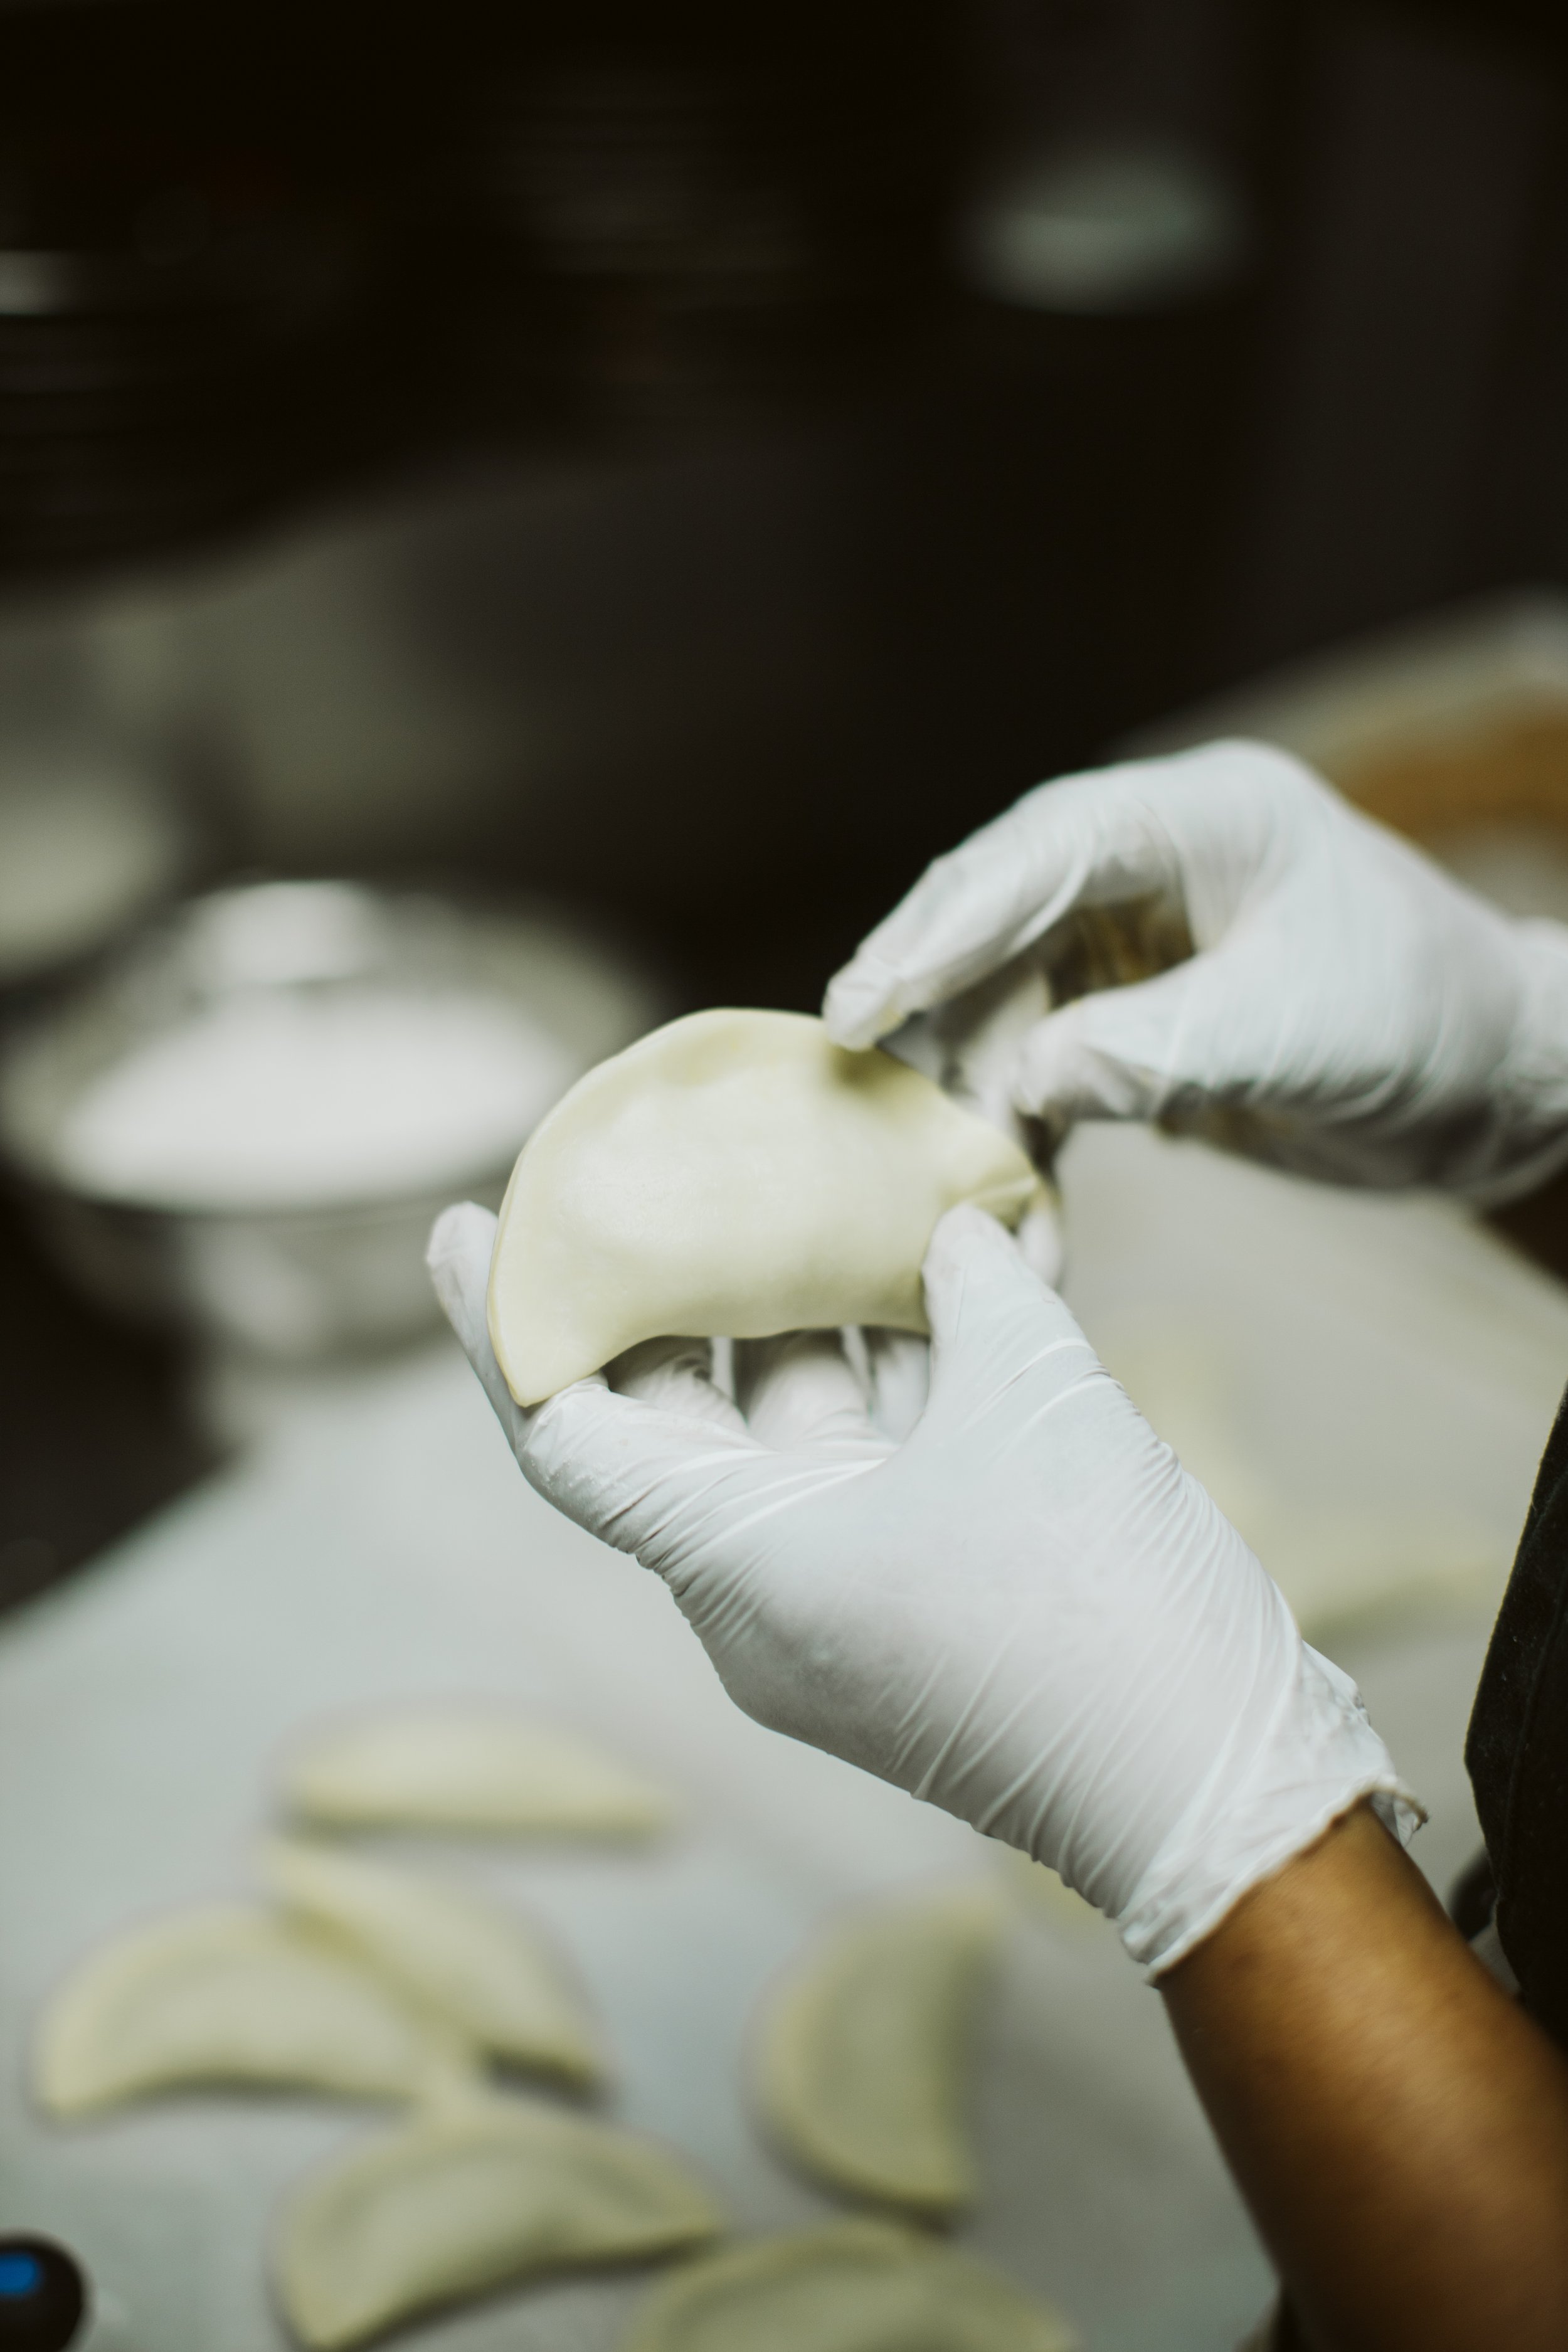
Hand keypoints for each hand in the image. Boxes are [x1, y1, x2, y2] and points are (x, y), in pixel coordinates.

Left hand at [428, 1198, 1411, 1974]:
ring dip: (815, 1314)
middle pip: (676, 1416)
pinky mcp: (917, 1604)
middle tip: (672, 1168)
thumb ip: (977, 1291)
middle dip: (678, 1287)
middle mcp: (764, 1593)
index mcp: (741, 1563)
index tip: (461, 1225)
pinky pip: (876, 1464)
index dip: (503, 1325)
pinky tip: (952, 1267)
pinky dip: (903, 1373)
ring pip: (791, 1430)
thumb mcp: (1038, 1407)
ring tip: (823, 1183)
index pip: (564, 1434)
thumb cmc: (1103, 1612)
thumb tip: (957, 1219)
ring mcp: (842, 1603)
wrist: (1222, 1796)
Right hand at [824, 740, 1567, 1197]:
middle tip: (853, 1066)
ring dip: (972, 1088)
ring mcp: (1137, 945)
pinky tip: (1004, 1204)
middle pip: (999, 921)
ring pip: (1008, 1001)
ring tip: (933, 1166)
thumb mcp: (1299, 1032)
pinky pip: (1045, 1065)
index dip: (944, 923)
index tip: (867, 995)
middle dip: (929, 1000)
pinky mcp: (1135, 1018)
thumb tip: (1022, 1080)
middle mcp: (1150, 867)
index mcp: (1197, 818)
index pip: (1039, 854)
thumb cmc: (1427, 1023)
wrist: (1496, 1087)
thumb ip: (1159, 1048)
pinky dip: (1022, 1132)